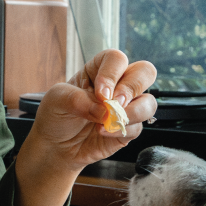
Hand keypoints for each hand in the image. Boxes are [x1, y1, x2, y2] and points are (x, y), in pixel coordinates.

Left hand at [32, 49, 157, 171]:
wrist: (56, 145)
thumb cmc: (56, 115)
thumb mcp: (56, 100)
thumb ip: (78, 100)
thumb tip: (104, 109)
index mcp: (99, 69)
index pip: (116, 59)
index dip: (111, 74)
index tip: (99, 93)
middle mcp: (118, 84)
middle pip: (145, 72)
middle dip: (132, 87)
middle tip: (115, 103)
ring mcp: (126, 107)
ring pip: (149, 102)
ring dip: (133, 112)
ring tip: (109, 121)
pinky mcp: (128, 128)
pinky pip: (138, 127)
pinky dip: (121, 130)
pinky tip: (102, 133)